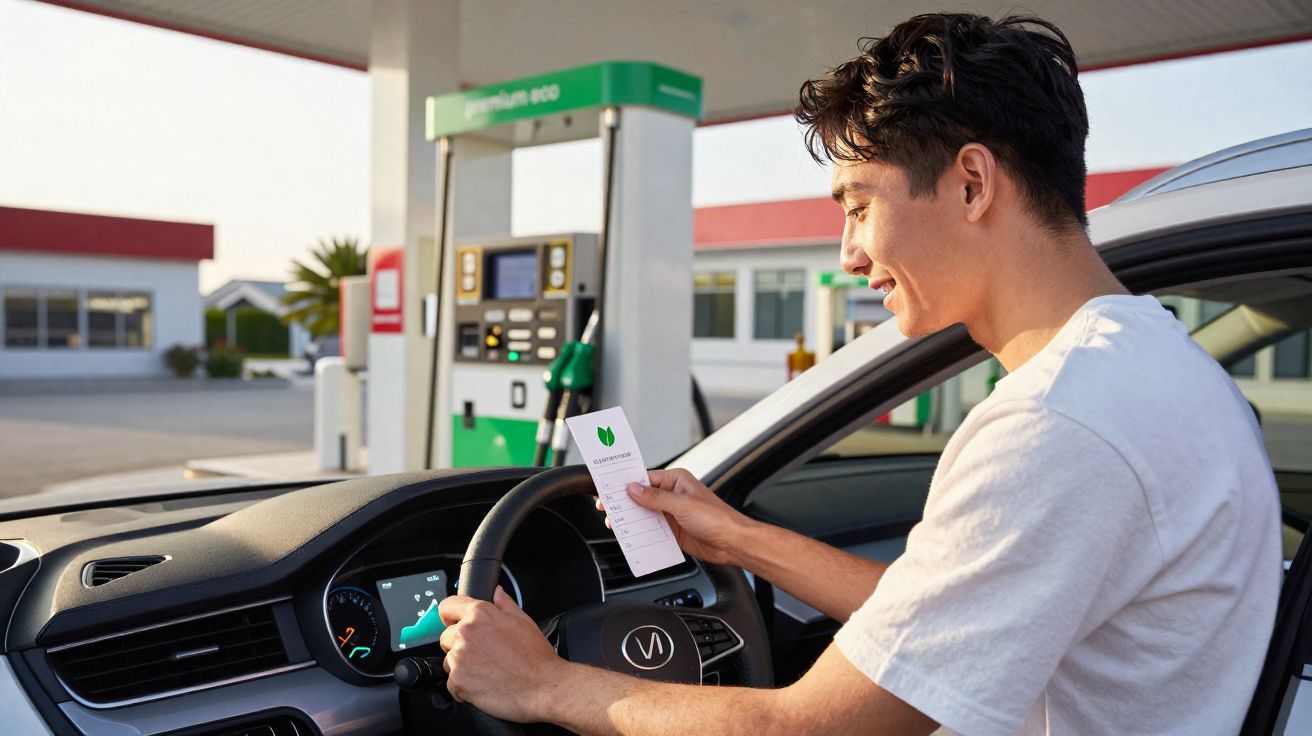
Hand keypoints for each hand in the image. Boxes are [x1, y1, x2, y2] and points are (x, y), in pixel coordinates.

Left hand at [438, 586, 564, 722]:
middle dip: (459, 645)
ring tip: (486, 671)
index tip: (451, 622)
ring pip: (449, 661)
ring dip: (462, 667)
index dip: (449, 615)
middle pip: (446, 637)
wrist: (542, 687)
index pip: (448, 606)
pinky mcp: (458, 680)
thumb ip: (505, 604)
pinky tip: (483, 685)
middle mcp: (466, 632)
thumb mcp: (524, 621)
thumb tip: (497, 592)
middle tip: (483, 655)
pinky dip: (463, 687)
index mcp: (481, 614)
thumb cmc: (535, 657)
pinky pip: (452, 683)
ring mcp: (460, 657)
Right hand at [595, 467, 757, 565]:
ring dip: (630, 519)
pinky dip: (640, 533)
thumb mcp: (682, 505)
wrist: (732, 543)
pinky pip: (651, 530)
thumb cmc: (717, 518)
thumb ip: (655, 498)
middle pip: (641, 497)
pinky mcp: (672, 530)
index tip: (609, 488)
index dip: (625, 483)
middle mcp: (672, 495)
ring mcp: (671, 513)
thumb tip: (633, 489)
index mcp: (676, 480)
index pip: (644, 478)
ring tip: (614, 524)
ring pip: (644, 514)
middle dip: (624, 502)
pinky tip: (630, 537)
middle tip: (605, 507)